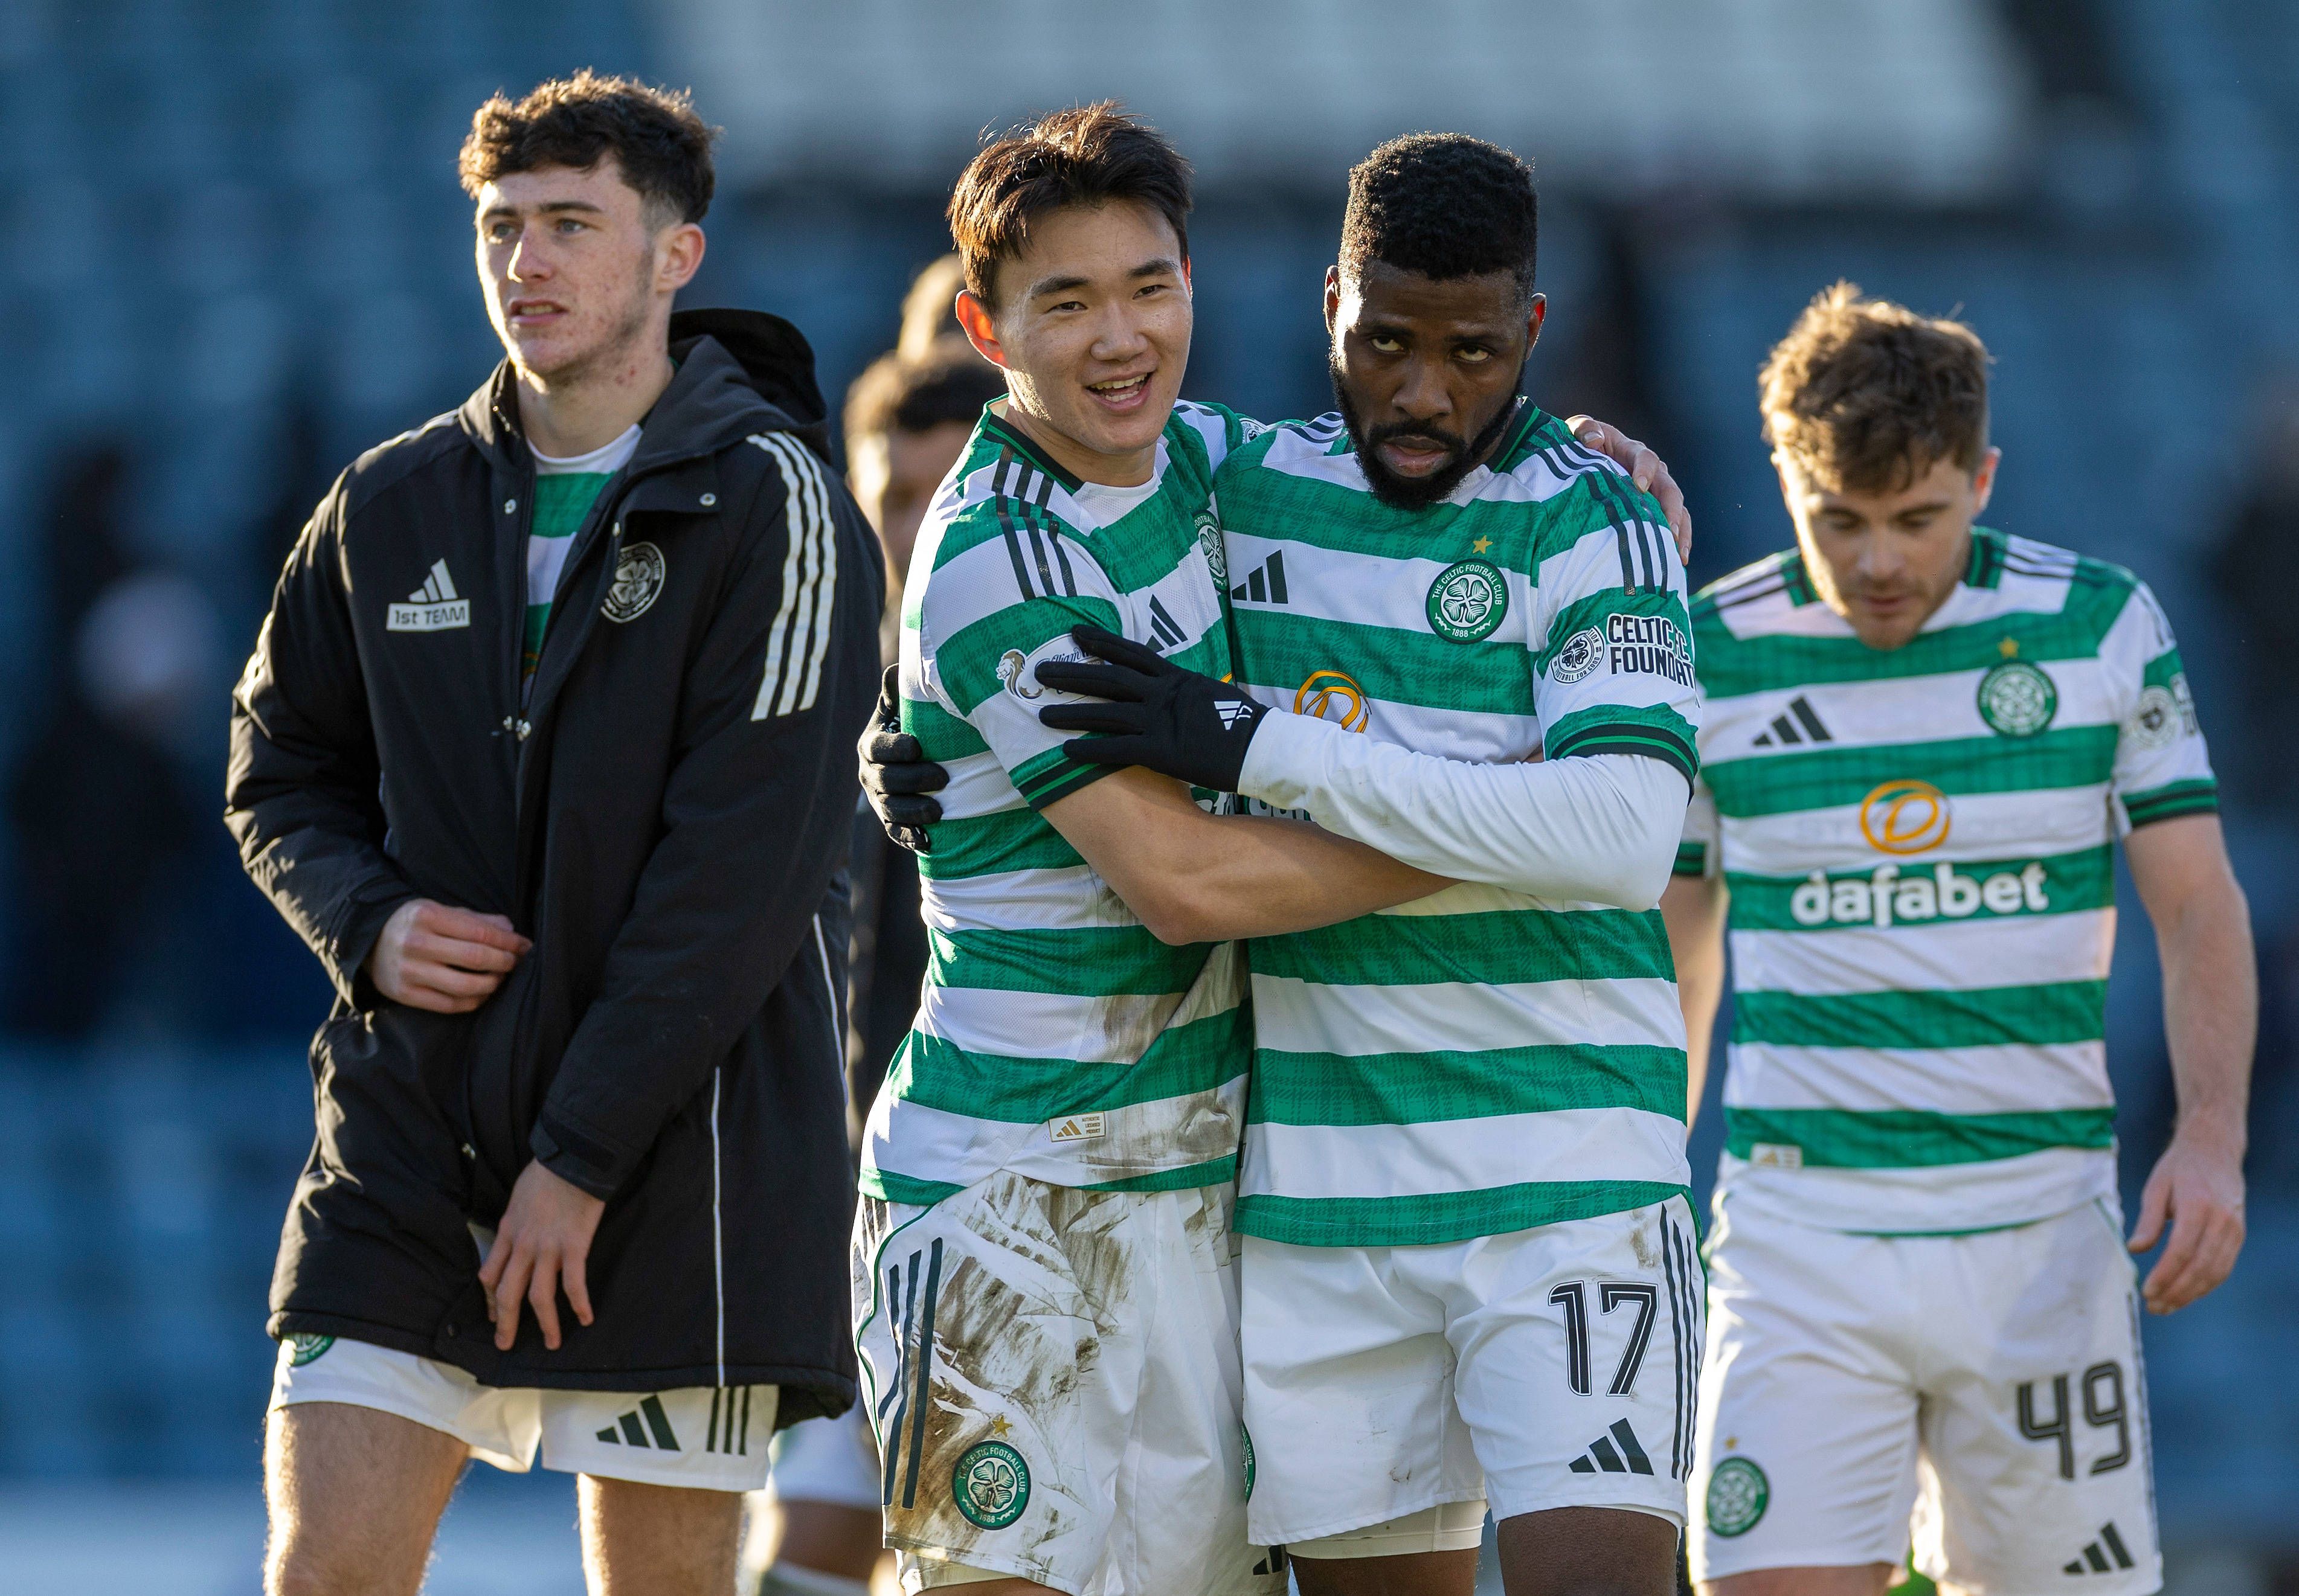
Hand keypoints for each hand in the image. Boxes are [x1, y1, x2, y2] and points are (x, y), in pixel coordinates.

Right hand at [368, 899, 529, 1013]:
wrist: (369, 940)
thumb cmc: (415, 924)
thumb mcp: (441, 911)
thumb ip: (476, 920)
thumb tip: (511, 931)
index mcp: (427, 916)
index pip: (480, 933)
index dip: (508, 942)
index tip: (525, 945)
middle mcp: (416, 944)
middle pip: (475, 958)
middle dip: (504, 962)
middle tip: (516, 962)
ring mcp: (409, 971)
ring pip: (465, 986)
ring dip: (492, 983)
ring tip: (500, 977)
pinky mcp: (405, 994)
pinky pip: (450, 1004)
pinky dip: (474, 1000)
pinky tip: (483, 992)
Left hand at [479, 1160, 606, 1350]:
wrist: (572, 1159)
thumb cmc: (548, 1172)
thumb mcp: (518, 1197)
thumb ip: (516, 1219)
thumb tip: (518, 1231)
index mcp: (507, 1232)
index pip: (490, 1275)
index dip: (490, 1299)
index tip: (494, 1313)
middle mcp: (523, 1247)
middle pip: (508, 1294)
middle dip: (505, 1324)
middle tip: (505, 1344)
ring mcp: (548, 1249)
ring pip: (539, 1297)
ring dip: (545, 1324)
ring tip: (551, 1342)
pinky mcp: (574, 1247)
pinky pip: (574, 1284)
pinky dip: (579, 1304)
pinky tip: (586, 1318)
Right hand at [858, 664, 948, 852]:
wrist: (915, 759)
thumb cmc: (913, 726)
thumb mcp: (903, 708)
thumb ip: (899, 692)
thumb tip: (899, 668)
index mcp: (870, 744)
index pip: (877, 748)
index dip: (895, 748)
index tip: (917, 747)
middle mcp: (870, 774)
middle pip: (884, 781)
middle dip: (913, 781)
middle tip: (944, 778)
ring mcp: (879, 800)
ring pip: (889, 810)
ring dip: (913, 813)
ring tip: (938, 813)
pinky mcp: (890, 822)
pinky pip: (896, 834)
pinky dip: (911, 838)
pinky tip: (928, 842)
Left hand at [1036, 625, 1268, 791]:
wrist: (1263, 747)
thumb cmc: (1243, 725)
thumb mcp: (1211, 695)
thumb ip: (1186, 692)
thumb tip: (1175, 693)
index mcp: (1177, 678)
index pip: (1132, 653)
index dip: (1102, 641)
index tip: (1075, 633)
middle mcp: (1164, 693)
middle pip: (1109, 677)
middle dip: (1073, 673)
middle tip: (1040, 670)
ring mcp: (1160, 720)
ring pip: (1106, 711)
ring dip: (1071, 711)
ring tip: (1042, 714)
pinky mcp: (1161, 751)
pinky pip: (1117, 748)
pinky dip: (1090, 747)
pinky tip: (1066, 750)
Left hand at [1568, 415, 1690, 562]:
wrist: (1579, 461)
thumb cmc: (1577, 446)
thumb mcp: (1576, 432)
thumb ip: (1584, 429)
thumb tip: (1595, 440)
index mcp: (1631, 451)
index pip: (1645, 458)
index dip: (1644, 471)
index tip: (1639, 486)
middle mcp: (1650, 471)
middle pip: (1668, 488)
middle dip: (1670, 509)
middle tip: (1668, 530)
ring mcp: (1655, 492)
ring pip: (1677, 509)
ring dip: (1680, 530)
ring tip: (1679, 554)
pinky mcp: (1655, 510)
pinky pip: (1673, 525)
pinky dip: (1677, 542)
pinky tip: (1678, 562)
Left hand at [2127, 1129, 2245, 1312]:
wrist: (2214, 1150)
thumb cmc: (2179, 1168)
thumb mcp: (2156, 1186)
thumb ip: (2148, 1220)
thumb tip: (2135, 1250)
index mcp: (2199, 1206)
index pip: (2182, 1250)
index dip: (2165, 1275)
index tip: (2147, 1291)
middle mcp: (2222, 1220)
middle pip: (2201, 1267)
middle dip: (2177, 1291)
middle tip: (2154, 1307)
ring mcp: (2234, 1229)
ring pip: (2216, 1272)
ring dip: (2191, 1294)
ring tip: (2166, 1306)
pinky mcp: (2239, 1235)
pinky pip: (2224, 1266)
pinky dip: (2206, 1284)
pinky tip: (2186, 1293)